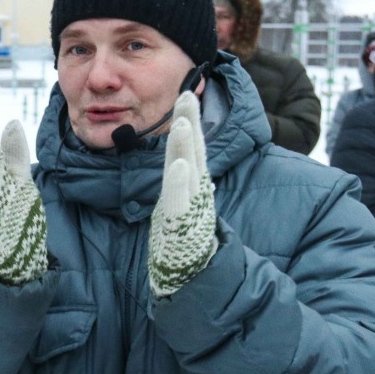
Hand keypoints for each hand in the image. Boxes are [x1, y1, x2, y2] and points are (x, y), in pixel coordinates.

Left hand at [148, 91, 217, 297]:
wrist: (191, 280)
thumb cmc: (184, 242)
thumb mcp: (183, 205)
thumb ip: (184, 184)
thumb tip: (184, 163)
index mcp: (192, 185)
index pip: (191, 147)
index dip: (189, 120)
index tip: (186, 93)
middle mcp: (194, 192)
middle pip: (192, 150)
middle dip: (190, 121)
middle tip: (187, 93)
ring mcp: (190, 207)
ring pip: (186, 171)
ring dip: (184, 146)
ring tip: (181, 122)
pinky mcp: (182, 225)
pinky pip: (180, 201)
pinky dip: (180, 183)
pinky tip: (179, 165)